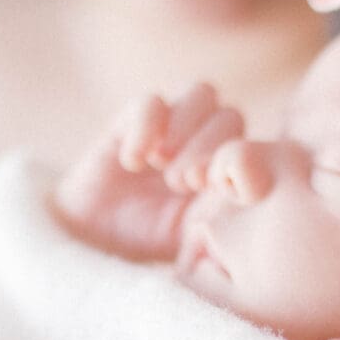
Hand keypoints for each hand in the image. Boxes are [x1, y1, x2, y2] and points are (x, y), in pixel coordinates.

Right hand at [52, 82, 245, 262]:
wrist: (91, 241)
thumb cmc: (144, 245)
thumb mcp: (189, 241)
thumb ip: (219, 222)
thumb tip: (240, 203)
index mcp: (223, 172)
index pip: (248, 146)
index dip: (233, 160)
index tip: (206, 189)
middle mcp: (202, 145)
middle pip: (230, 115)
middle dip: (208, 146)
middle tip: (182, 182)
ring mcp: (170, 128)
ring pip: (202, 94)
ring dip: (186, 126)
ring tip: (161, 163)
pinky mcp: (131, 121)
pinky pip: (151, 101)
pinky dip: (145, 127)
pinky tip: (133, 162)